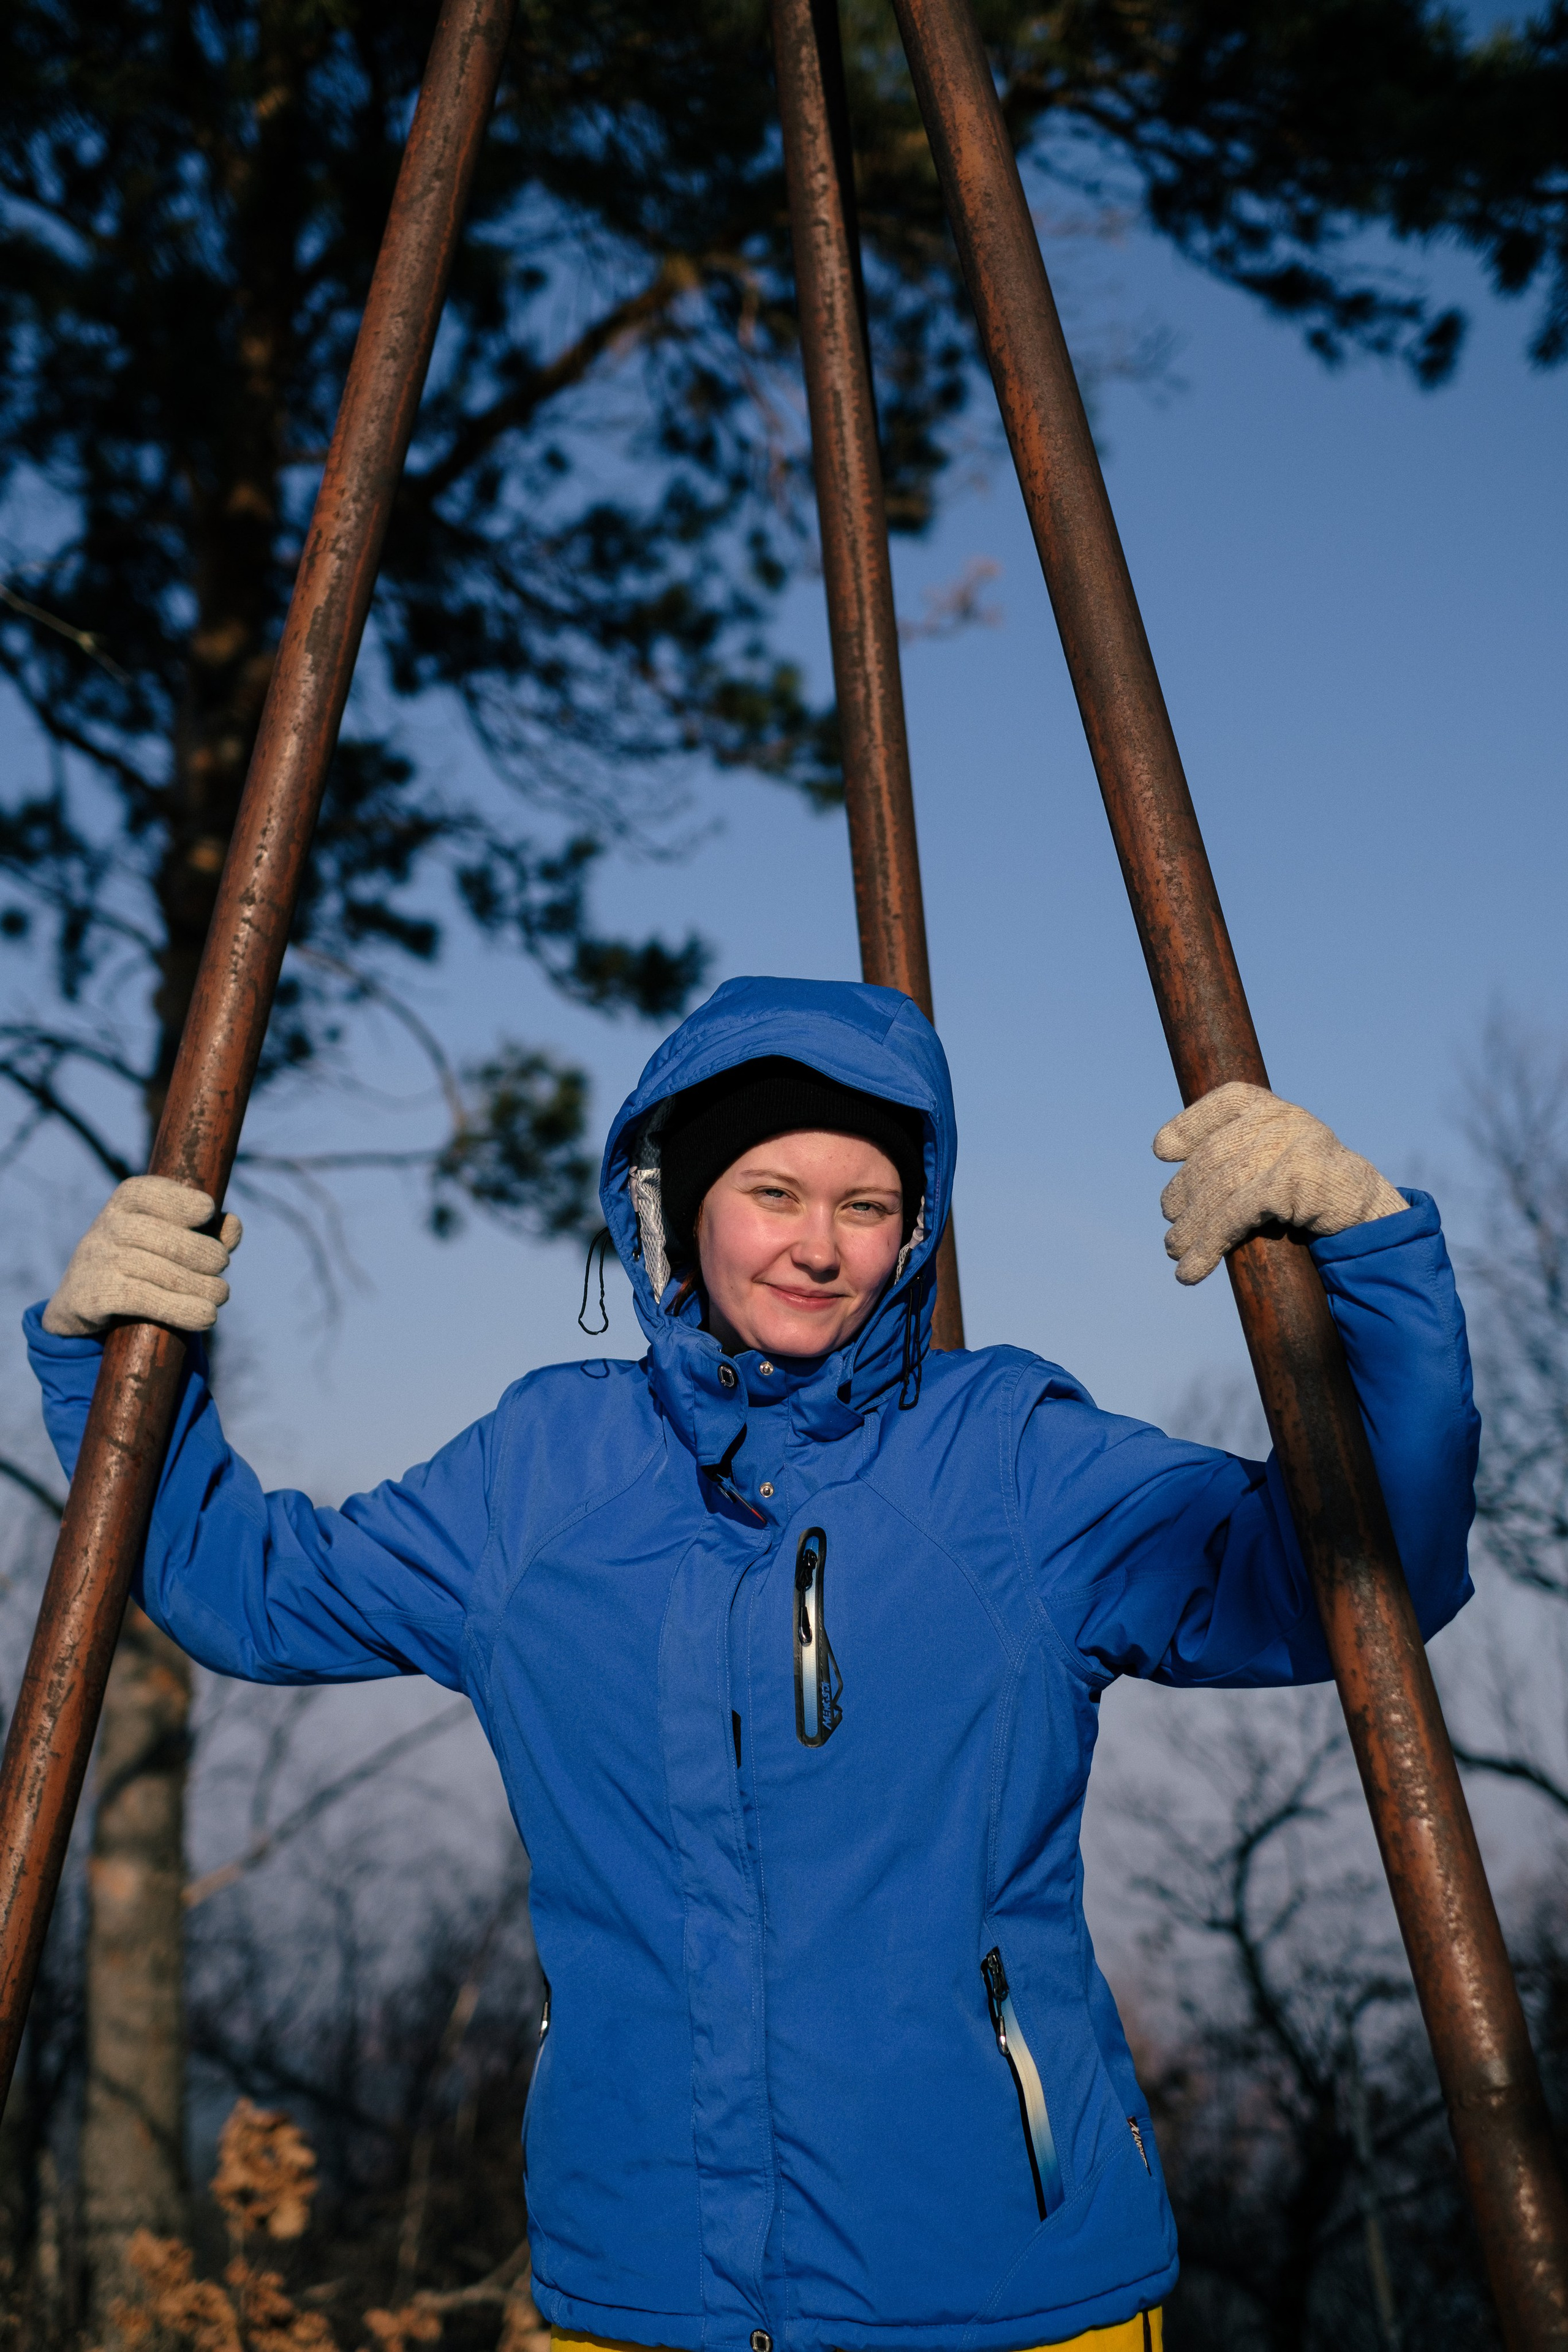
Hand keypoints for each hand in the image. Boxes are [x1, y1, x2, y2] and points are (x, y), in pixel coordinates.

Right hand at [42, 1176, 242, 1336]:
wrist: (84, 1301)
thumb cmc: (141, 1262)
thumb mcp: (169, 1239)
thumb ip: (204, 1231)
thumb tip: (233, 1224)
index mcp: (123, 1205)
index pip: (145, 1192)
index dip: (178, 1199)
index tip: (207, 1211)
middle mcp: (104, 1228)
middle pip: (154, 1234)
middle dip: (199, 1249)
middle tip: (223, 1264)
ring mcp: (95, 1262)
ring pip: (152, 1269)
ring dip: (197, 1284)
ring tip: (221, 1294)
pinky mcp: (91, 1297)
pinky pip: (140, 1299)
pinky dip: (179, 1309)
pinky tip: (206, 1316)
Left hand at [1152, 1081, 1404, 1285]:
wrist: (1364, 1216)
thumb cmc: (1309, 1191)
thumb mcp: (1272, 1157)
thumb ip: (1236, 1148)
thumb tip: (1166, 1151)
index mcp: (1274, 1108)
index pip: (1224, 1103)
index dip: (1189, 1124)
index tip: (1163, 1151)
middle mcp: (1282, 1119)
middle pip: (1213, 1157)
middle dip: (1184, 1196)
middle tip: (1173, 1230)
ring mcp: (1291, 1145)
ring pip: (1220, 1189)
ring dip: (1190, 1229)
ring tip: (1175, 1253)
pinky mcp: (1295, 1180)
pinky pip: (1235, 1215)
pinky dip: (1207, 1246)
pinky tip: (1190, 1272)